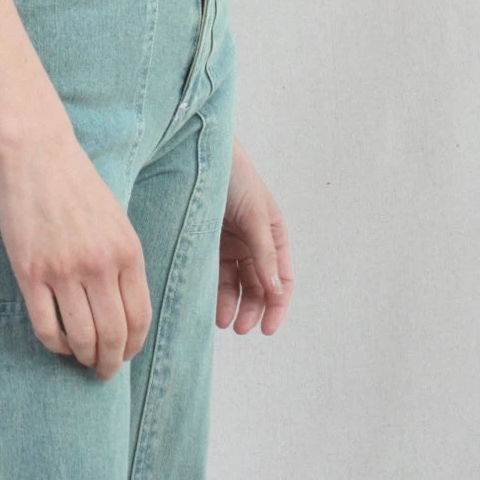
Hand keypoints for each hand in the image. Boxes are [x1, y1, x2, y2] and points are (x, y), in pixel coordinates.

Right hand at [0, 126, 152, 380]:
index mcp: (127, 253)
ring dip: (84, 357)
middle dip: (110, 363)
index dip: (134, 347)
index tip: (126, 355)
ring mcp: (64, 271)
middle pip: (113, 336)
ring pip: (81, 337)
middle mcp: (100, 266)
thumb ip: (124, 261)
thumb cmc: (77, 185)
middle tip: (103, 371)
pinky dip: (54, 345)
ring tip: (81, 360)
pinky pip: (46, 326)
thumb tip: (124, 310)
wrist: (37, 153)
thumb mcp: (117, 220)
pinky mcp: (30, 273)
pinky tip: (57, 343)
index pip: (140, 319)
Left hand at [218, 135, 292, 335]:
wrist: (197, 150)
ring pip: (234, 284)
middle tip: (240, 328)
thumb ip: (263, 254)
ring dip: (231, 305)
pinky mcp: (205, 243)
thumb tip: (274, 292)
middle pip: (257, 286)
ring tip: (221, 321)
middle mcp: (253, 242)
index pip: (281, 280)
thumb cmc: (233, 176)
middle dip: (252, 309)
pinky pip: (212, 273)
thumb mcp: (254, 215)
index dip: (276, 306)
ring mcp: (228, 244)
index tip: (266, 328)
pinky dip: (213, 291)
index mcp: (273, 235)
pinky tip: (209, 306)